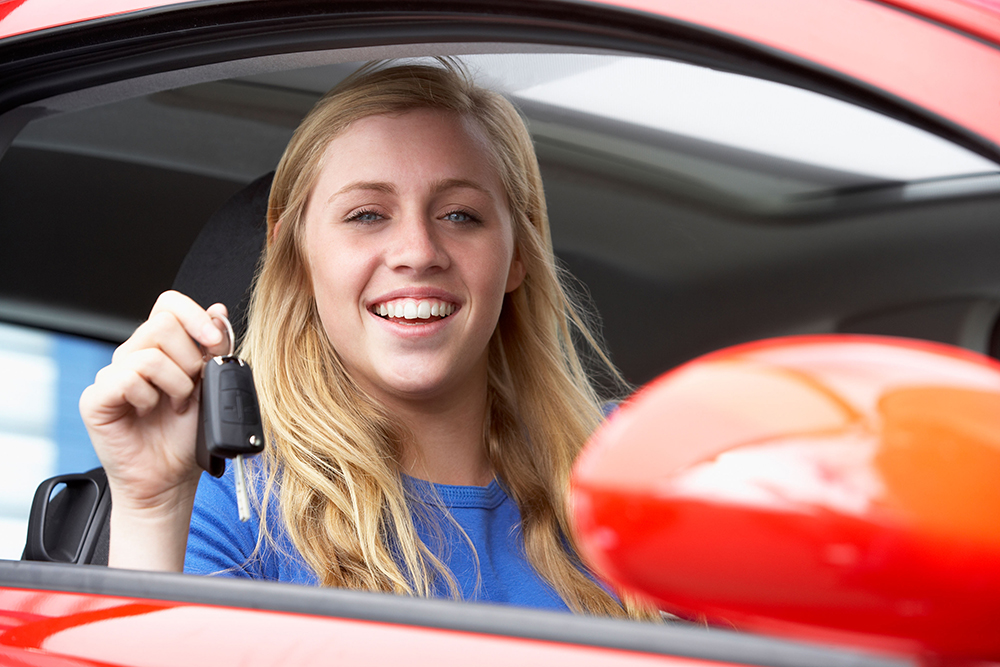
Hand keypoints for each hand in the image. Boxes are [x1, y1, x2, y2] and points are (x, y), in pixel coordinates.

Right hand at [79, 291, 230, 568]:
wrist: (172, 478)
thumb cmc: (189, 435)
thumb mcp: (212, 385)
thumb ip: (214, 349)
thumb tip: (217, 310)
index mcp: (162, 348)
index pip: (169, 305)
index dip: (194, 315)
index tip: (214, 340)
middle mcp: (134, 356)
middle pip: (162, 324)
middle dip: (190, 358)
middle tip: (193, 388)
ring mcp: (112, 376)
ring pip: (149, 354)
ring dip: (176, 383)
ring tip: (176, 405)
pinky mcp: (96, 399)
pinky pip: (126, 378)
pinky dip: (148, 396)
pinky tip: (150, 411)